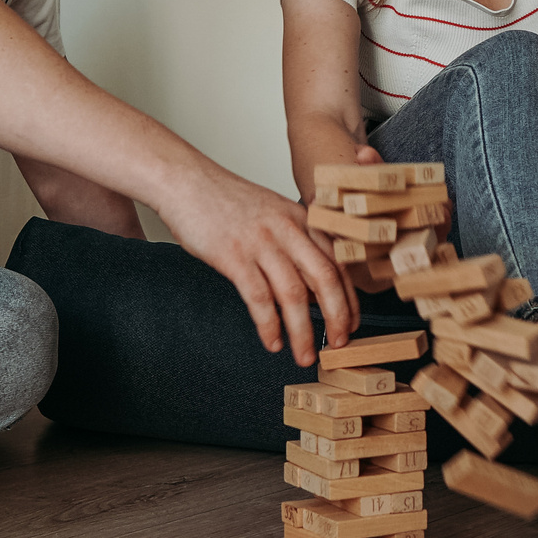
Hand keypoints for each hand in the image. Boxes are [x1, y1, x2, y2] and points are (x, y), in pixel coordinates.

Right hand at [158, 164, 358, 365]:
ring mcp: (260, 242)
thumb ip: (296, 242)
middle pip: (325, 279)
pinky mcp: (233, 256)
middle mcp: (287, 229)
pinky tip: (272, 342)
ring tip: (304, 355)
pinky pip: (259, 299)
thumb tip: (312, 286)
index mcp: (301, 218)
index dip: (349, 298)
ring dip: (302, 332)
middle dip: (336, 317)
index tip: (352, 323)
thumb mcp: (273, 212)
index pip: (338, 262)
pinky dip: (269, 326)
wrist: (185, 182)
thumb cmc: (226, 200)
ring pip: (293, 295)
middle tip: (340, 344)